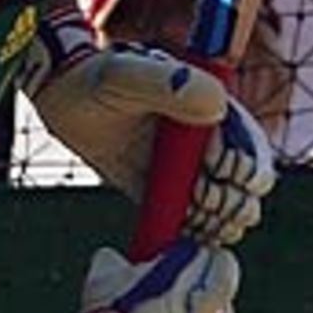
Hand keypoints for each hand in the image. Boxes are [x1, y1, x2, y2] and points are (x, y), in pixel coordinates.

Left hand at [27, 31, 273, 244]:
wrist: (62, 97)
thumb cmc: (96, 80)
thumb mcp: (128, 77)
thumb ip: (169, 85)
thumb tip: (218, 106)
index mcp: (212, 110)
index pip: (250, 148)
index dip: (243, 167)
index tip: (215, 171)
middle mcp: (206, 141)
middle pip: (246, 183)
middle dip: (236, 200)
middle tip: (204, 198)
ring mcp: (184, 168)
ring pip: (225, 206)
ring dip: (220, 220)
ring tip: (197, 219)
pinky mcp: (162, 191)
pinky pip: (190, 219)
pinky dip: (196, 233)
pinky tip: (188, 236)